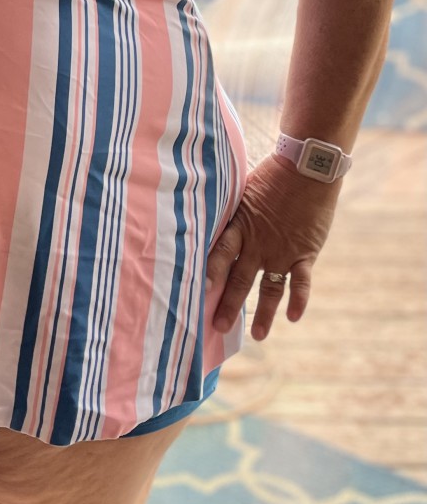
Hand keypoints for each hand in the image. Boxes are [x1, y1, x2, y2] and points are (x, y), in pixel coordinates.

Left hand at [206, 153, 340, 340]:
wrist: (307, 167)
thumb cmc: (271, 173)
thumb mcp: (242, 188)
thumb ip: (229, 208)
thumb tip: (204, 211)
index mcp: (240, 225)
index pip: (219, 253)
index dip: (209, 273)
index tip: (197, 292)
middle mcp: (259, 242)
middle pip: (240, 278)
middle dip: (229, 303)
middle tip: (218, 326)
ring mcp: (282, 250)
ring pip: (270, 288)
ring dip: (263, 312)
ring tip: (257, 336)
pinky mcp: (305, 252)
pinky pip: (301, 281)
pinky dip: (299, 300)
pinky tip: (294, 318)